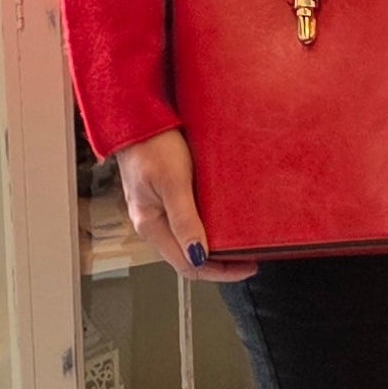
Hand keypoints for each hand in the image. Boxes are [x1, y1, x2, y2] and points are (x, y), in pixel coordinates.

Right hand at [118, 128, 258, 281]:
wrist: (137, 117)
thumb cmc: (151, 144)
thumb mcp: (173, 182)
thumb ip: (185, 220)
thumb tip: (198, 256)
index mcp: (151, 225)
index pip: (187, 266)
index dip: (219, 271)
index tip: (247, 266)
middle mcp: (153, 224)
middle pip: (189, 257)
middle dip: (220, 262)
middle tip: (250, 256)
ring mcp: (158, 211)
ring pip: (189, 241)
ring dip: (215, 245)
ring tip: (241, 240)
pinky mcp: (166, 197)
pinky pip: (188, 222)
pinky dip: (208, 227)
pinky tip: (223, 221)